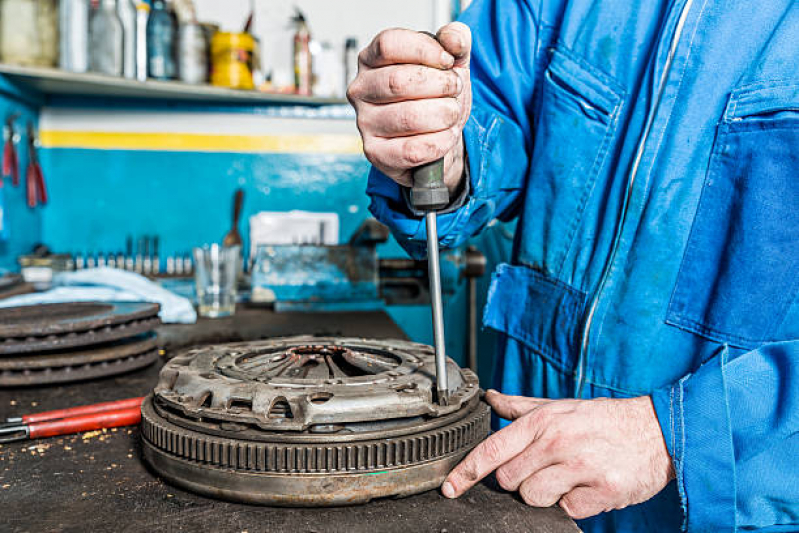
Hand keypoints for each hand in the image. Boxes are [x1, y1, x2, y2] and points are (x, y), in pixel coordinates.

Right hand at [347, 23, 471, 192]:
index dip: (424, 50)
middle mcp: (361, 90)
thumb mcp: (449, 64)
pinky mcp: (375, 153)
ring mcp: (364, 123)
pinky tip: (447, 135)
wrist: (436, 139)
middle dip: (440, 85)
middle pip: (399, 81)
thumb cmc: (435, 97)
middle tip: (455, 90)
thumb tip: (454, 40)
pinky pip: (412, 149)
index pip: (389, 45)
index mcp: (372, 60)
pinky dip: (440, 142)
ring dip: (444, 115)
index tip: (448, 61)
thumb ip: (455, 41)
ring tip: (452, 114)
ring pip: (409, 117)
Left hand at [442, 391, 674, 519]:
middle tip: (544, 467)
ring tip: (565, 476)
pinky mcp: (601, 492)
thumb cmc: (602, 420)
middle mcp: (558, 442)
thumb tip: (490, 398)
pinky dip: (572, 504)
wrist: (656, 432)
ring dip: (544, 494)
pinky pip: (565, 511)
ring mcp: (579, 468)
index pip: (493, 449)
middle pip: (509, 480)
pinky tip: (585, 487)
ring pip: (532, 498)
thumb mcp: (560, 407)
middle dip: (519, 479)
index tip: (450, 487)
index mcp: (543, 421)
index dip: (467, 472)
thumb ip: (521, 407)